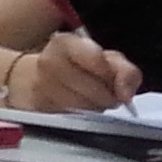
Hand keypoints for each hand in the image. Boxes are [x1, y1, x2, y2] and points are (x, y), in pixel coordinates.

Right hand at [11, 32, 139, 111]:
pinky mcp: (38, 109)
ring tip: (89, 100)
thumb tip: (126, 94)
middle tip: (103, 92)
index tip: (113, 80)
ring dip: (94, 109)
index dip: (112, 75)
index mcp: (64, 43)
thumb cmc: (76, 68)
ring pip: (85, 108)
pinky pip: (72, 119)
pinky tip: (76, 108)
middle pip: (95, 90)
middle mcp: (48, 62)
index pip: (97, 60)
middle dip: (107, 96)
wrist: (34, 80)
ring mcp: (39, 87)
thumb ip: (125, 72)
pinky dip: (80, 117)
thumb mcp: (105, 60)